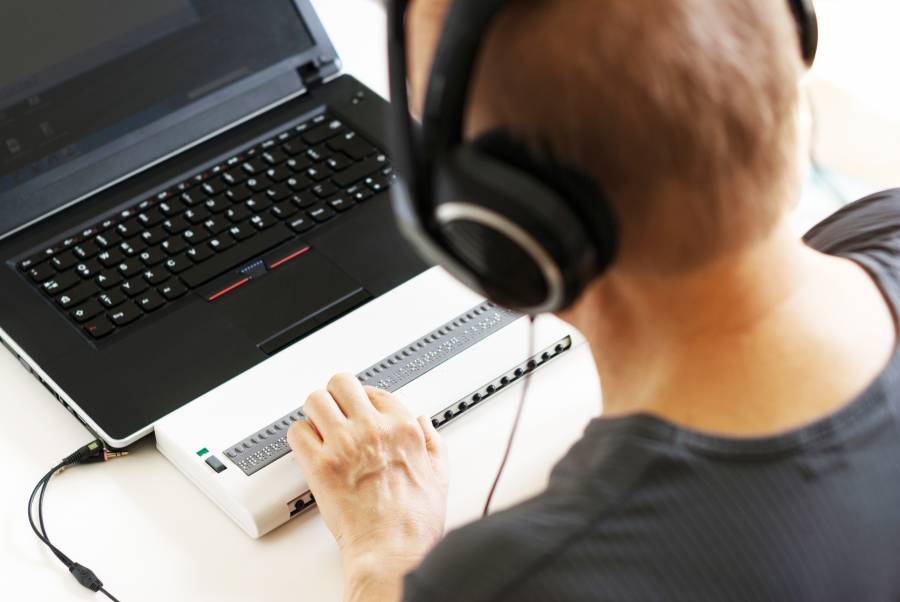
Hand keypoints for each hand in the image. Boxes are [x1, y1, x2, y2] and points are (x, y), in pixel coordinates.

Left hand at [288, 373, 447, 599]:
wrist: (392, 551)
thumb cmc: (415, 522)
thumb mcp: (439, 474)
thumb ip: (433, 441)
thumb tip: (424, 423)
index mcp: (403, 428)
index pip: (375, 391)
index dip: (364, 401)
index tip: (359, 410)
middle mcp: (373, 429)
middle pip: (342, 384)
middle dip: (336, 396)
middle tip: (334, 411)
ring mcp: (344, 445)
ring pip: (315, 400)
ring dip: (315, 412)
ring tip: (318, 427)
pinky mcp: (320, 465)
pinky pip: (297, 432)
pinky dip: (300, 438)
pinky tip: (309, 449)